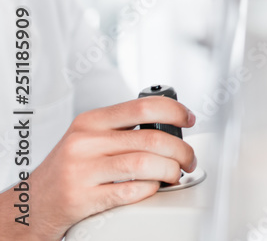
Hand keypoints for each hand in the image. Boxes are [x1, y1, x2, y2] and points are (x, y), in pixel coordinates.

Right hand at [0, 96, 196, 240]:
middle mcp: (85, 142)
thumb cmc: (70, 169)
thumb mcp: (89, 138)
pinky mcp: (82, 197)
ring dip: (171, 171)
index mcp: (91, 121)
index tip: (189, 119)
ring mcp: (82, 170)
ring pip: (145, 164)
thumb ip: (122, 129)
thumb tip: (171, 125)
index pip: (143, 106)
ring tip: (175, 174)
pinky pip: (131, 190)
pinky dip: (150, 189)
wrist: (33, 203)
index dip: (174, 111)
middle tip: (189, 159)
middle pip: (151, 139)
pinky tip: (152, 187)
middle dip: (181, 150)